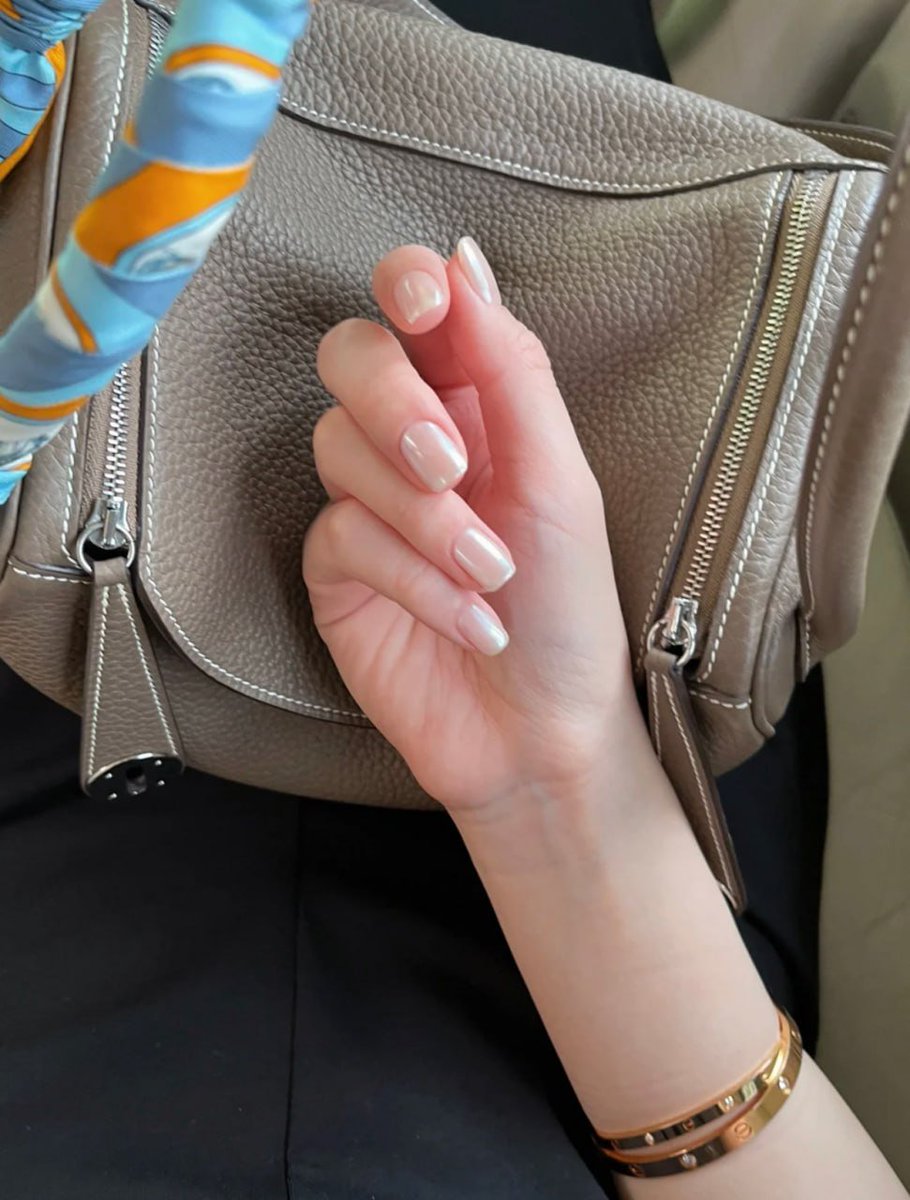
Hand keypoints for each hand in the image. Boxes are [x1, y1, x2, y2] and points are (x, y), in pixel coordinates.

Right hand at [304, 238, 646, 815]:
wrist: (542, 731)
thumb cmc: (570, 610)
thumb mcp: (562, 481)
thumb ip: (513, 371)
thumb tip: (464, 260)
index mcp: (481, 406)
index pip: (420, 312)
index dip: (408, 287)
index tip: (424, 304)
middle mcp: (416, 442)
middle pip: (352, 359)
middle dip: (395, 402)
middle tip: (451, 464)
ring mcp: (370, 505)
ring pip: (339, 448)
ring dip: (424, 516)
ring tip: (490, 573)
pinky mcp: (337, 570)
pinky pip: (342, 534)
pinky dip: (412, 576)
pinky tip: (468, 618)